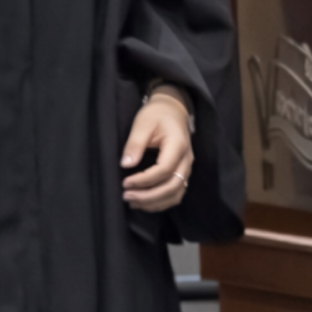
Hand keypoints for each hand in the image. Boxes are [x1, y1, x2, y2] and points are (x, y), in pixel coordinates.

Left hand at [121, 86, 194, 211]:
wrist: (173, 109)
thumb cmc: (156, 114)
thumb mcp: (143, 123)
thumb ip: (135, 143)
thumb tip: (125, 164)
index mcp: (178, 145)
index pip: (164, 170)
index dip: (144, 180)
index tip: (125, 182)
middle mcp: (186, 159)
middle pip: (172, 186)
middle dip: (149, 196)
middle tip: (126, 196)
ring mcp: (187, 167)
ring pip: (176, 193)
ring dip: (155, 202)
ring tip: (133, 202)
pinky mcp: (183, 172)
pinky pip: (176, 193)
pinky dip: (161, 201)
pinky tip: (145, 201)